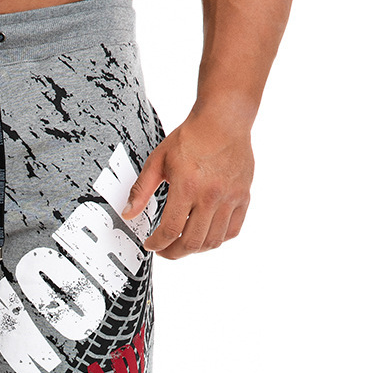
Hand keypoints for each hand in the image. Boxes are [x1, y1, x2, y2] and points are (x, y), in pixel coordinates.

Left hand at [121, 111, 253, 259]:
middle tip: (164, 250)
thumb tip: (128, 214)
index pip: (170, 230)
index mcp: (187, 186)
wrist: (223, 119)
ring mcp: (230, 197)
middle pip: (191, 242)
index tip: (151, 244)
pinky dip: (217, 239)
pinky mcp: (243, 196)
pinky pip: (232, 231)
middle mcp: (211, 195)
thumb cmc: (191, 137)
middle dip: (173, 253)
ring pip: (212, 241)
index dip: (157, 244)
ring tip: (182, 243)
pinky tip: (204, 234)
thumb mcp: (157, 161)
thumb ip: (140, 190)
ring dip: (194, 249)